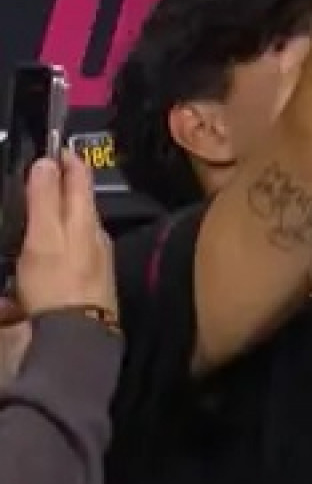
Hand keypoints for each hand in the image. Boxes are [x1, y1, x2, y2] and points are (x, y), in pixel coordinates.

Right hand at [2, 153, 114, 325]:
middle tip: (48, 170)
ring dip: (61, 211)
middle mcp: (96, 237)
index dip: (68, 161)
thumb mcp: (44, 238)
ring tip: (43, 204)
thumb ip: (45, 200)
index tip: (57, 147)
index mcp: (85, 221)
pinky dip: (61, 238)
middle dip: (64, 185)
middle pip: (80, 203)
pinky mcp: (88, 279)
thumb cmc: (57, 285)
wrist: (76, 336)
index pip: (80, 180)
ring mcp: (95, 259)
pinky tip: (49, 245)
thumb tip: (47, 163)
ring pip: (77, 225)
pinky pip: (74, 248)